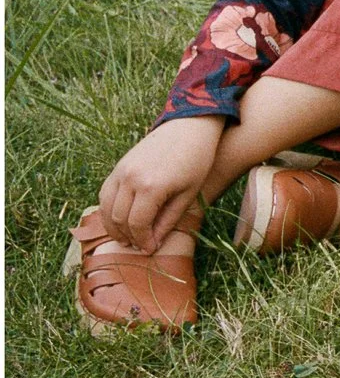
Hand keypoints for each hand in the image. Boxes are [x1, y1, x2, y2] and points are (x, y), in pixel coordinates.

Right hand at [98, 115, 224, 252]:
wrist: (189, 127)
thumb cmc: (197, 160)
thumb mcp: (188, 193)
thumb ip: (168, 220)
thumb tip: (152, 245)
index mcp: (152, 187)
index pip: (138, 225)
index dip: (142, 241)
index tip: (149, 250)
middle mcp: (131, 179)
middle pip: (119, 219)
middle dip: (127, 236)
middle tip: (137, 246)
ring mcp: (121, 171)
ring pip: (106, 207)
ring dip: (113, 226)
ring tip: (126, 237)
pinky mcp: (118, 166)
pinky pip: (105, 193)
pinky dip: (108, 209)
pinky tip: (119, 218)